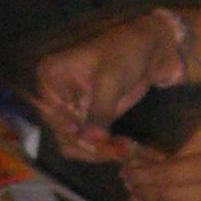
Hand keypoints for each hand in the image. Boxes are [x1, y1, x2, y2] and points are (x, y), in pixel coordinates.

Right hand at [35, 11, 181, 155]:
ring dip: (98, 152)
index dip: (75, 135)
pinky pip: (88, 143)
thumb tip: (90, 140)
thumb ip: (99, 111)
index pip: (54, 117)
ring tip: (125, 150)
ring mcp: (70, 109)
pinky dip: (104, 149)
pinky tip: (124, 148)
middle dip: (90, 147)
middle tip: (120, 151)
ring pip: (74, 144)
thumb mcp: (111, 81)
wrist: (151, 48)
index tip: (103, 144)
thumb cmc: (126, 52)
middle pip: (62, 134)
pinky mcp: (88, 119)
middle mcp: (54, 95)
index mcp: (49, 77)